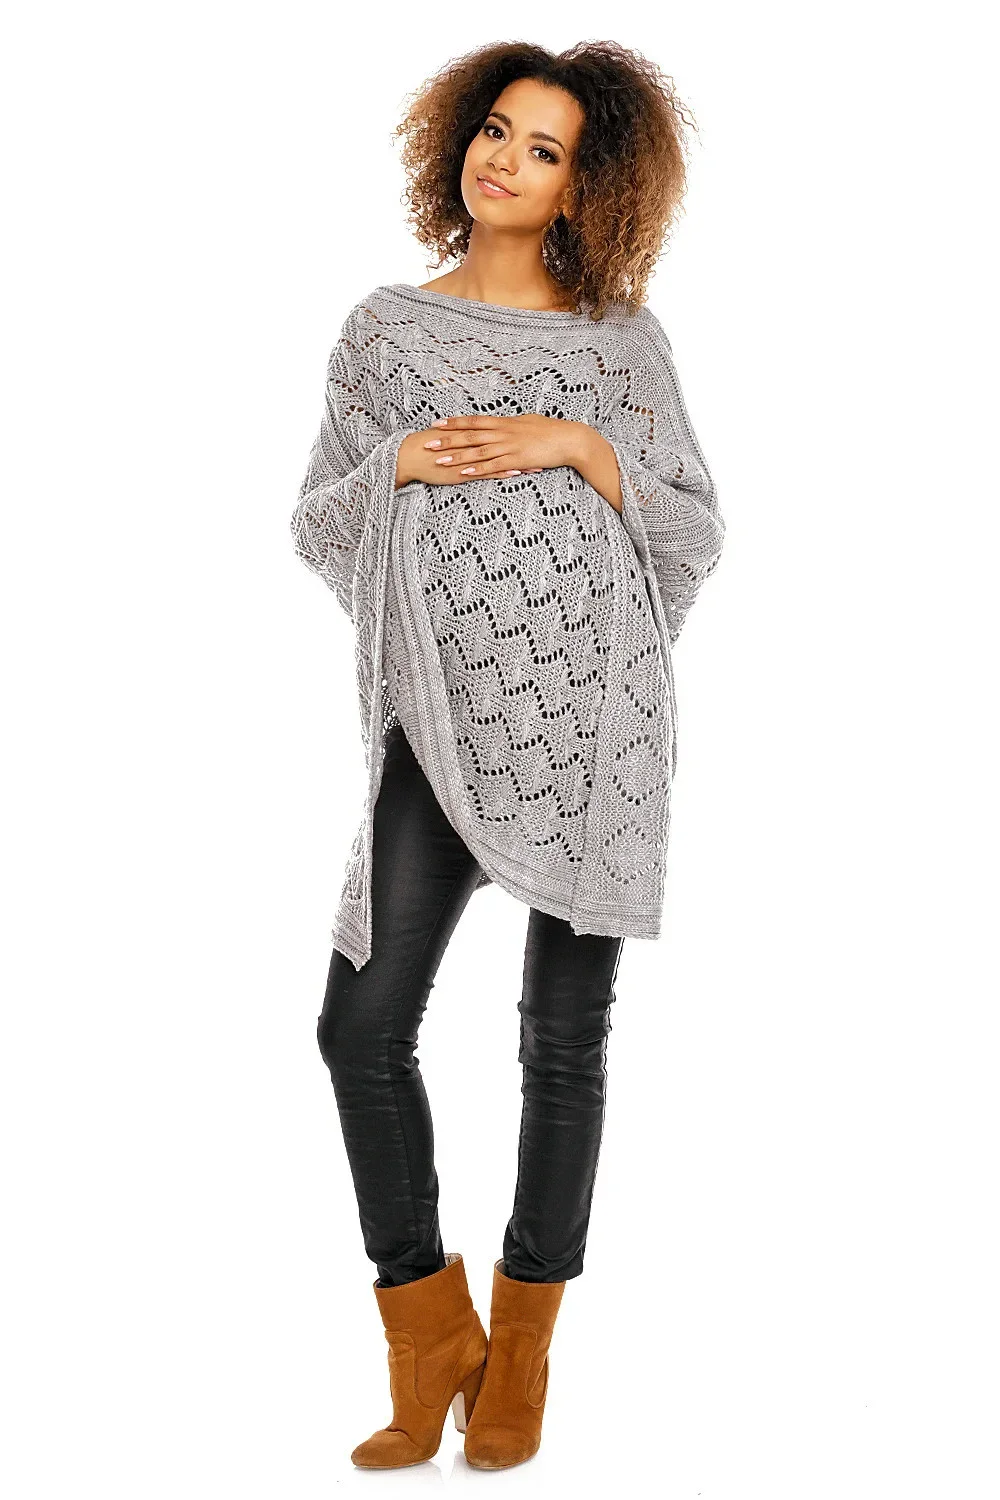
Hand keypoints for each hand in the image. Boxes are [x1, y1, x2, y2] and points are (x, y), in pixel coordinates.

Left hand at [395, 413, 589, 486]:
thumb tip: (504, 422)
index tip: (436, 423)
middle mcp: (503, 433)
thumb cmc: (551, 431)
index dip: (454, 423)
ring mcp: (509, 446)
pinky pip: (493, 466)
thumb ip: (512, 424)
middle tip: (427, 442)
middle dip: (447, 439)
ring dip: (457, 455)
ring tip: (439, 459)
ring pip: (477, 451)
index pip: (474, 422)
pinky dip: (477, 469)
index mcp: (504, 423)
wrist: (569, 439)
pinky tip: (463, 472)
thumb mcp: (528, 422)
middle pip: (470, 435)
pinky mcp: (517, 460)